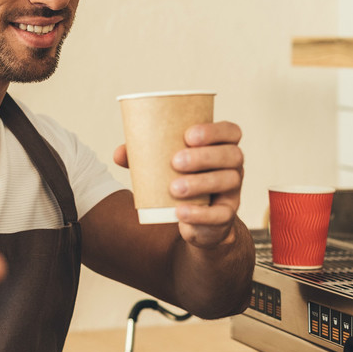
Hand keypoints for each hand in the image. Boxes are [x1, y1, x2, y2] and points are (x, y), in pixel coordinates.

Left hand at [114, 121, 243, 248]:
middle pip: (232, 155)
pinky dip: (200, 214)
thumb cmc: (181, 181)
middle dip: (204, 156)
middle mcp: (233, 166)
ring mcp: (233, 192)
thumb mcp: (165, 167)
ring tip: (174, 188)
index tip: (188, 135)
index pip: (231, 132)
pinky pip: (221, 214)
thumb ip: (143, 156)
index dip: (214, 131)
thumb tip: (119, 153)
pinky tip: (180, 212)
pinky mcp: (226, 216)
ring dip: (201, 183)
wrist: (194, 221)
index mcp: (221, 147)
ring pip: (228, 181)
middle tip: (175, 162)